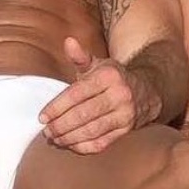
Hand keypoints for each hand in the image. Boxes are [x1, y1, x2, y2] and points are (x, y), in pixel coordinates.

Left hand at [39, 37, 153, 153]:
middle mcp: (119, 95)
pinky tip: (71, 144)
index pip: (76, 94)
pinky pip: (102, 143)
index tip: (42, 117)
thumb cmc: (113, 78)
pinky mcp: (126, 131)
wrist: (146, 92)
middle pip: (83, 114)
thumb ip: (80, 56)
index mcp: (108, 76)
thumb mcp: (98, 65)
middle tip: (47, 131)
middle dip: (60, 125)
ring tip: (55, 139)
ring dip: (69, 137)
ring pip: (91, 131)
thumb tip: (68, 41)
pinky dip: (83, 146)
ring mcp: (125, 115)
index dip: (57, 107)